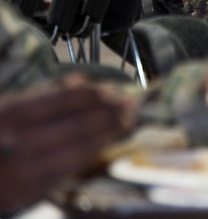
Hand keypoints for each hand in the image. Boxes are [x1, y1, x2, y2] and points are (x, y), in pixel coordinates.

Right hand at [0, 80, 132, 210]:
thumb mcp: (8, 110)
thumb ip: (44, 96)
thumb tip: (81, 80)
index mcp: (12, 115)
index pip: (63, 99)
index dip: (94, 93)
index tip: (112, 88)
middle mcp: (20, 143)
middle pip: (78, 126)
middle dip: (110, 114)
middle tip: (130, 103)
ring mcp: (26, 170)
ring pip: (80, 150)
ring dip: (109, 134)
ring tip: (126, 120)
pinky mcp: (32, 191)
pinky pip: (70, 170)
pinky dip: (93, 153)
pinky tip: (106, 142)